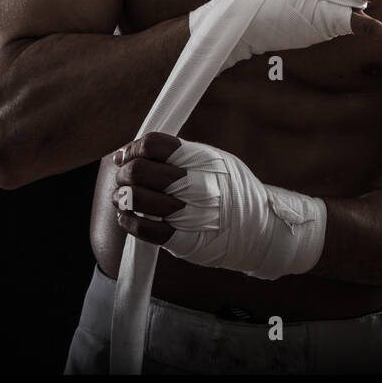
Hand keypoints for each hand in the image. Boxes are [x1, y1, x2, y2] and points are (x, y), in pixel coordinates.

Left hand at [112, 131, 326, 278]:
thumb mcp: (214, 161)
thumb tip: (129, 153)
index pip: (154, 144)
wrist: (260, 228)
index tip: (126, 157)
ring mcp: (190, 212)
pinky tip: (127, 216)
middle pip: (140, 170)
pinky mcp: (185, 238)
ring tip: (122, 198)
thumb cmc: (232, 192)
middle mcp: (195, 183)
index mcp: (201, 158)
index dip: (133, 149)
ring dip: (121, 197)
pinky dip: (128, 221)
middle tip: (123, 179)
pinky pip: (144, 228)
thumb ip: (178, 155)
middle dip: (124, 173)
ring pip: (138, 198)